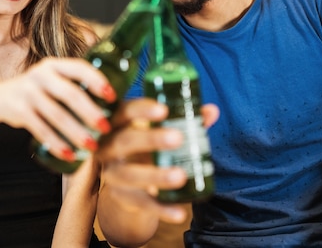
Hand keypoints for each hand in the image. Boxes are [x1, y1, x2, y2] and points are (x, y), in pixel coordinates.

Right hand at [0, 57, 114, 160]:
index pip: (80, 68)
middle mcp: (40, 75)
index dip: (97, 81)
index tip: (112, 97)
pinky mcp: (20, 111)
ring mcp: (28, 93)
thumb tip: (111, 103)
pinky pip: (42, 130)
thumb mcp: (52, 79)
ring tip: (92, 145)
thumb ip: (73, 84)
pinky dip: (57, 144)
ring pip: (57, 115)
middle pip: (71, 94)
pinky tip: (69, 154)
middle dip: (90, 112)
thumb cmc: (38, 90)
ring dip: (76, 132)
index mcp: (54, 65)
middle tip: (106, 127)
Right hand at [96, 98, 218, 222]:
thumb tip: (211, 111)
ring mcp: (113, 173)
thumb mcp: (160, 130)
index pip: (125, 111)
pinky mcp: (122, 197)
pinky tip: (180, 212)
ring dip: (156, 176)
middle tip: (178, 138)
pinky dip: (161, 209)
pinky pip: (141, 203)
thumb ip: (185, 120)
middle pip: (124, 141)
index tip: (163, 110)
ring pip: (130, 175)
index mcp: (119, 123)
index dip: (142, 110)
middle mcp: (109, 147)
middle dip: (150, 139)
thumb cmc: (146, 146)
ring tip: (180, 176)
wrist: (128, 182)